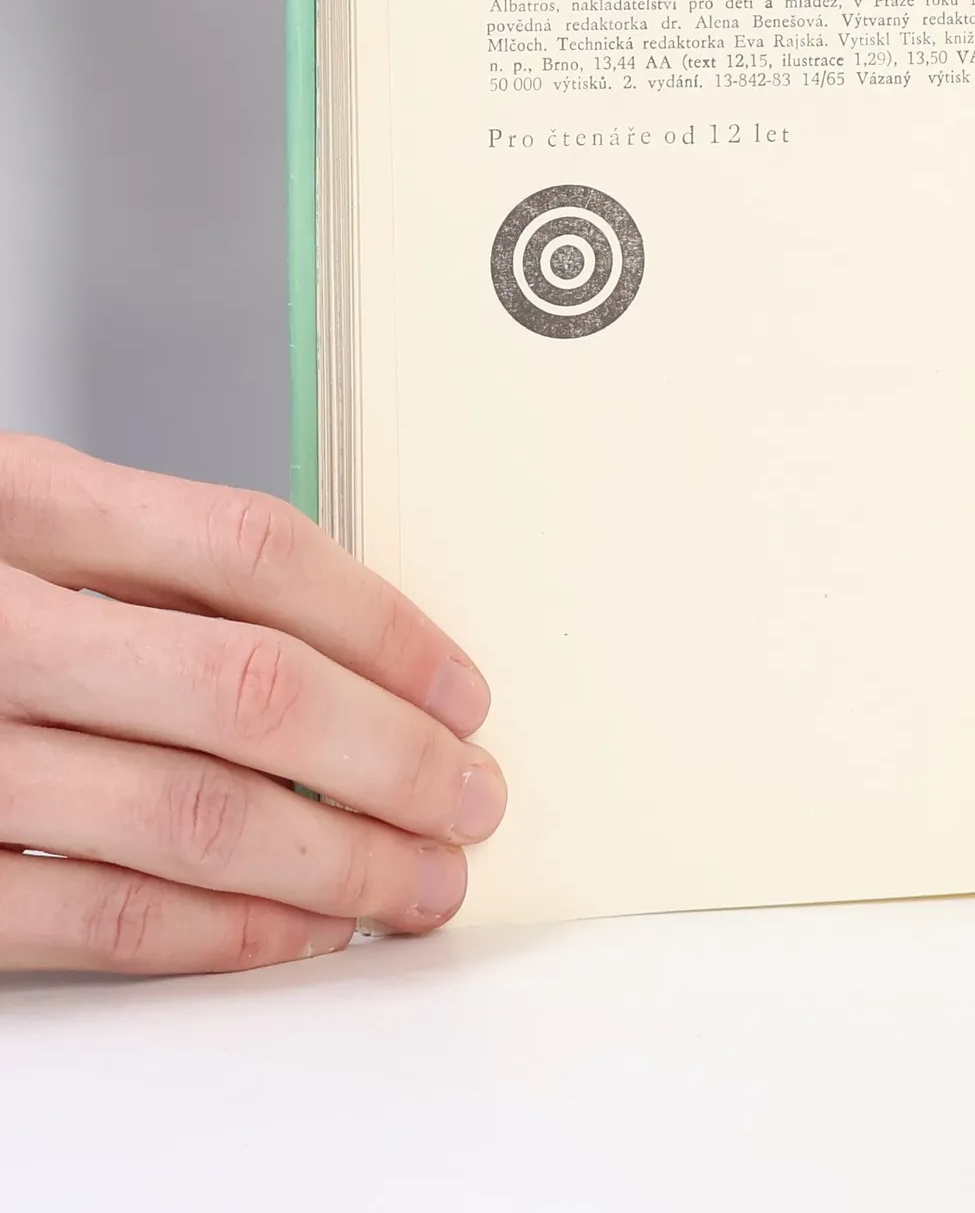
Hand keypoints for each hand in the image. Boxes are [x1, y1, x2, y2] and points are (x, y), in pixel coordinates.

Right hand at [0, 435, 505, 974]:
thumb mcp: (19, 519)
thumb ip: (155, 565)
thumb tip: (356, 645)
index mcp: (21, 500)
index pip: (255, 552)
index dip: (387, 626)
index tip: (464, 690)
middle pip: (249, 690)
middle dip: (393, 758)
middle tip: (472, 797)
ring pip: (191, 812)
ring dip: (338, 859)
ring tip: (421, 879)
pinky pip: (97, 914)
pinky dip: (223, 931)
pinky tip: (302, 931)